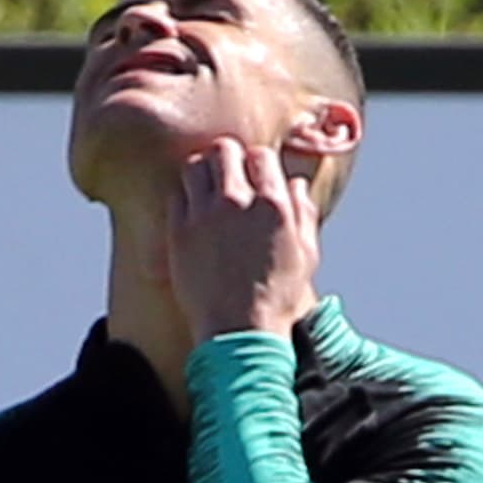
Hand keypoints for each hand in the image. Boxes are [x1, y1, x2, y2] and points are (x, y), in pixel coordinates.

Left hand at [167, 137, 320, 346]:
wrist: (240, 333)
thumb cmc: (277, 299)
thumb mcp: (306, 255)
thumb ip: (304, 212)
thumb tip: (295, 183)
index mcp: (274, 205)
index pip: (260, 155)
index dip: (257, 163)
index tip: (253, 178)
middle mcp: (238, 202)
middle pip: (224, 149)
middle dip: (226, 159)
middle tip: (226, 177)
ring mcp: (205, 216)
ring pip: (194, 166)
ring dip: (202, 174)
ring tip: (206, 191)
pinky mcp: (179, 232)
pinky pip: (176, 196)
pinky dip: (184, 198)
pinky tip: (192, 214)